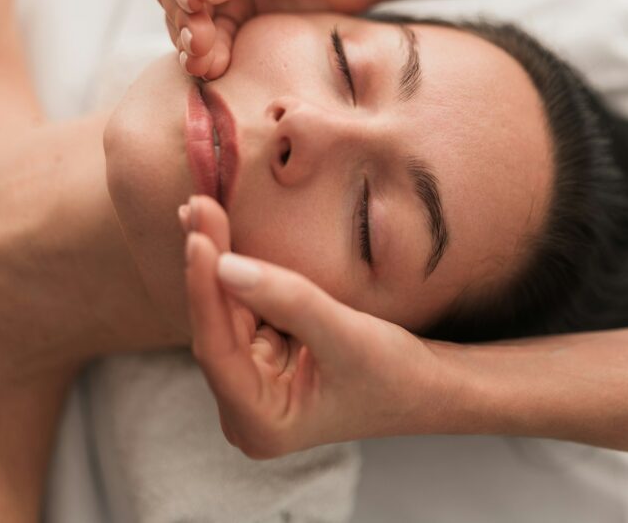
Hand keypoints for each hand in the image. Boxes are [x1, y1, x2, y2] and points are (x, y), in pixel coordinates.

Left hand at [178, 195, 441, 457]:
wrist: (430, 386)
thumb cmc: (396, 373)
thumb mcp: (346, 333)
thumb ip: (287, 299)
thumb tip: (224, 265)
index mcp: (260, 424)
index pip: (217, 350)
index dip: (204, 289)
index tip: (198, 237)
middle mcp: (245, 410)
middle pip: (215, 326)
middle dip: (208, 264)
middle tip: (198, 203)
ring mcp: (251, 385)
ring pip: (222, 312)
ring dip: (213, 259)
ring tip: (199, 207)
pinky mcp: (261, 360)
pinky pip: (238, 307)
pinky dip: (231, 268)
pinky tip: (215, 230)